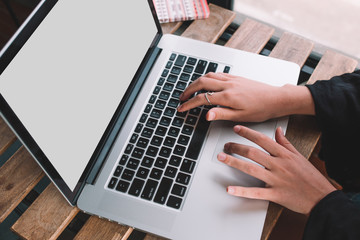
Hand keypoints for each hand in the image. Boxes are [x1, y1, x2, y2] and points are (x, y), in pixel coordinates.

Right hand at [178, 72, 314, 121]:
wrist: (276, 98)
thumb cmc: (261, 109)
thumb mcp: (240, 117)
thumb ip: (221, 114)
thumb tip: (206, 115)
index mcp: (228, 96)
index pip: (202, 99)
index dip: (189, 104)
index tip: (181, 108)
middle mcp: (228, 85)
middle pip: (201, 82)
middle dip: (188, 90)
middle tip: (182, 98)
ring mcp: (232, 79)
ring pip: (208, 76)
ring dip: (196, 82)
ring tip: (191, 90)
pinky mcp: (236, 77)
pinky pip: (218, 73)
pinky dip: (208, 77)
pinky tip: (207, 82)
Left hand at [218, 125, 335, 213]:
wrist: (322, 198)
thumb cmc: (311, 177)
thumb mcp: (299, 156)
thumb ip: (285, 143)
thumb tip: (278, 130)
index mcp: (283, 155)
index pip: (262, 140)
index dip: (247, 133)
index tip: (236, 128)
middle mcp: (278, 165)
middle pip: (252, 152)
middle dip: (236, 147)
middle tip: (226, 145)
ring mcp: (275, 179)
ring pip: (250, 168)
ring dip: (233, 162)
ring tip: (221, 158)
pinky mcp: (274, 194)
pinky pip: (256, 192)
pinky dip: (241, 191)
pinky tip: (229, 189)